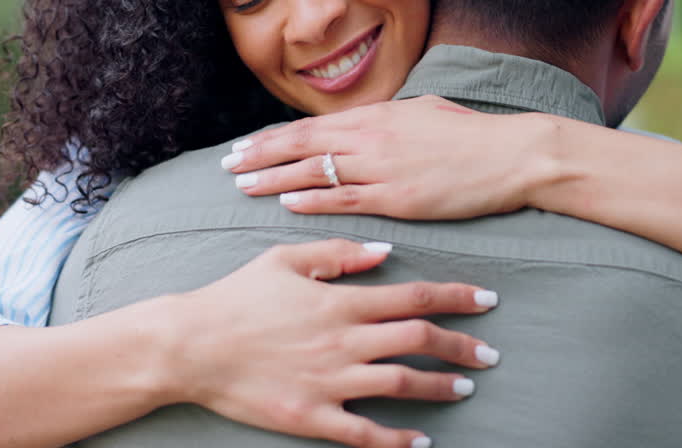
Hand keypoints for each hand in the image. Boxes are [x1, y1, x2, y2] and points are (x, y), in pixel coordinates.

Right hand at [173, 238, 499, 447]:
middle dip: (461, 345)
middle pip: (418, 341)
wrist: (191, 345)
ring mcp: (330, 382)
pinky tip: (421, 441)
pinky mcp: (312, 417)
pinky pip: (365, 433)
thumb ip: (338, 253)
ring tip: (466, 386)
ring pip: (402, 386)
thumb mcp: (285, 259)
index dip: (455, 298)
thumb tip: (385, 252)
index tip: (487, 300)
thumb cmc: (236, 297)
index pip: (413, 297)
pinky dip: (398, 439)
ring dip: (440, 387)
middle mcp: (343, 341)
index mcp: (339, 301)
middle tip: (491, 352)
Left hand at [222, 95, 560, 219]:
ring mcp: (382, 168)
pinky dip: (313, 200)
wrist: (511, 155)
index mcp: (376, 115)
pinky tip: (286, 204)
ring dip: (274, 179)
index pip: (311, 127)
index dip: (273, 138)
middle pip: (302, 146)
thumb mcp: (423, 112)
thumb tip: (365, 124)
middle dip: (260, 155)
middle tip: (227, 166)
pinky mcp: (397, 198)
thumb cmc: (471, 135)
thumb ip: (388, 119)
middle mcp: (371, 137)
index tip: (245, 145)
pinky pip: (345, 199)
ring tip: (243, 186)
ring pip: (315, 172)